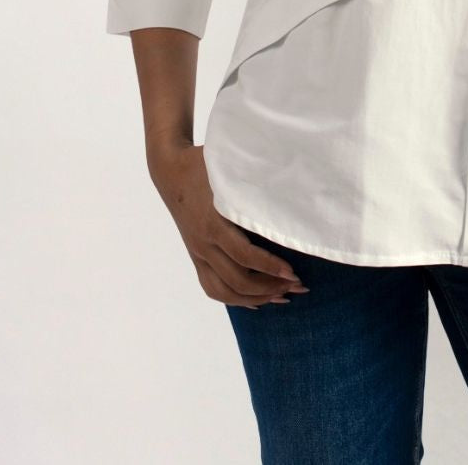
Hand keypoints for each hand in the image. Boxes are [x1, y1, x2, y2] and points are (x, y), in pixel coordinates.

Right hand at [148, 142, 309, 309]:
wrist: (170, 173)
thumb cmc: (205, 167)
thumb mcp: (229, 172)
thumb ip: (255, 185)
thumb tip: (291, 190)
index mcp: (214, 223)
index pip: (245, 255)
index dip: (270, 267)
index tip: (293, 273)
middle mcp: (204, 244)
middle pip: (237, 280)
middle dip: (270, 287)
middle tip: (297, 286)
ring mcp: (198, 253)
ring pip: (224, 291)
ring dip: (255, 298)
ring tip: (282, 296)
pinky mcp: (196, 257)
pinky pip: (212, 288)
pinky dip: (234, 299)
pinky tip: (255, 301)